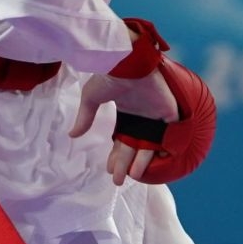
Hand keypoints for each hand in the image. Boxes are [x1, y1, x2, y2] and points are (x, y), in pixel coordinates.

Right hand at [69, 66, 181, 184]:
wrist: (128, 63)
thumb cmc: (111, 76)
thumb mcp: (92, 97)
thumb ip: (86, 117)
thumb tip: (72, 135)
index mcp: (127, 112)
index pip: (122, 140)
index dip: (116, 155)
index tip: (109, 169)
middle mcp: (142, 115)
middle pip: (134, 146)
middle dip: (125, 164)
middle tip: (117, 180)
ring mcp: (156, 115)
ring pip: (149, 145)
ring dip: (141, 162)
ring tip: (131, 176)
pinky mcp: (169, 112)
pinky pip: (169, 135)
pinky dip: (163, 150)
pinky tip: (155, 164)